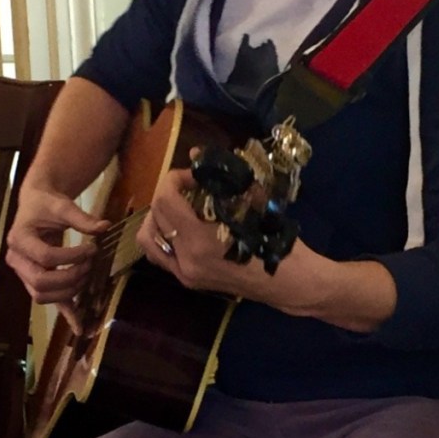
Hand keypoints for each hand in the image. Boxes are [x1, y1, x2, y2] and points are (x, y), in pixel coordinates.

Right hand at [6, 185, 108, 331]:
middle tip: (91, 264)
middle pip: (40, 282)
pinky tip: (80, 326)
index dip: (71, 257)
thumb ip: (81, 218)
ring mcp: (23, 273)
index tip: (92, 248)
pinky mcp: (33, 281)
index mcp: (19, 238)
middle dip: (70, 277)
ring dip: (69, 291)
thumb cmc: (46, 204)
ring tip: (88, 275)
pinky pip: (48, 300)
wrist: (36, 204)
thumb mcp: (62, 206)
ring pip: (41, 295)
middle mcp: (16, 260)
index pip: (45, 257)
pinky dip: (64, 313)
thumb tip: (104, 227)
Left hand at [138, 166, 299, 298]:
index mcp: (200, 241)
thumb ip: (223, 179)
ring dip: (158, 215)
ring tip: (178, 206)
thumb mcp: (254, 205)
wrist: (290, 284)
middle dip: (167, 192)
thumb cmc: (276, 242)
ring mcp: (184, 274)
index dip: (174, 180)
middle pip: (155, 215)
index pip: (165, 201)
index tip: (193, 176)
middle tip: (188, 187)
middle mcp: (186, 260)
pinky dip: (162, 235)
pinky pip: (158, 255)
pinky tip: (181, 226)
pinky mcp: (188, 281)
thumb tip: (194, 153)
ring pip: (148, 238)